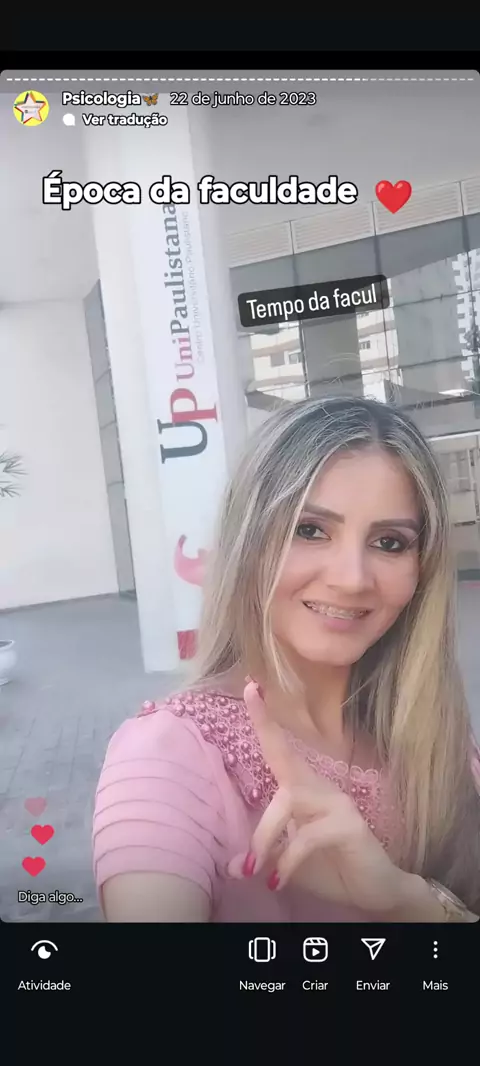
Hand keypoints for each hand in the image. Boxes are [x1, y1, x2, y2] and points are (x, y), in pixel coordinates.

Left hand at [228, 679, 408, 913]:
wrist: (378, 891)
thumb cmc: (332, 868)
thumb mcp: (287, 864)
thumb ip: (263, 858)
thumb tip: (227, 864)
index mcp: (305, 790)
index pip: (281, 750)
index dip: (266, 721)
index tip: (251, 688)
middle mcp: (322, 789)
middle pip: (286, 758)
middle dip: (266, 728)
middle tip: (251, 694)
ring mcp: (338, 805)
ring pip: (290, 799)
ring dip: (264, 835)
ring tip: (250, 868)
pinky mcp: (350, 826)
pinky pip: (307, 836)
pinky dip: (287, 860)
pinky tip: (278, 880)